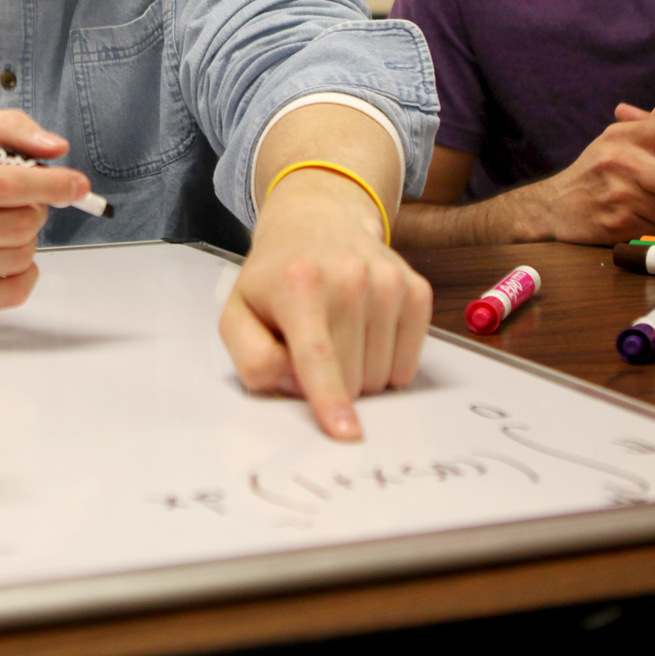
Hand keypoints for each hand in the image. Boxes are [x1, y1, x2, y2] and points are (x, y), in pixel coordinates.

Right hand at [0, 110, 90, 315]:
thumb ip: (5, 127)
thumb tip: (53, 148)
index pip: (7, 183)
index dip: (52, 182)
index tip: (76, 184)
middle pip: (24, 222)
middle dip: (33, 207)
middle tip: (15, 201)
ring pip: (24, 254)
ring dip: (25, 238)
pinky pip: (15, 290)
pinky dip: (24, 272)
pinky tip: (2, 255)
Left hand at [219, 170, 432, 439]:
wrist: (319, 222)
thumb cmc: (276, 277)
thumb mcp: (237, 312)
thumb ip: (252, 358)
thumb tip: (294, 384)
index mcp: (299, 283)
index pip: (317, 355)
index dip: (331, 398)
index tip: (346, 433)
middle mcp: (350, 277)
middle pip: (351, 378)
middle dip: (330, 384)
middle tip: (309, 347)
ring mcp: (389, 282)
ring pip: (382, 377)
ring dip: (357, 374)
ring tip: (335, 333)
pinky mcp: (416, 291)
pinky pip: (407, 366)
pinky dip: (384, 364)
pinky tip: (363, 332)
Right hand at [516, 106, 654, 242]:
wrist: (554, 206)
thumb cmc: (593, 173)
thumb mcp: (612, 142)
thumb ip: (645, 129)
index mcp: (622, 136)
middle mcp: (620, 160)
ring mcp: (618, 193)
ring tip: (645, 205)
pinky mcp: (617, 222)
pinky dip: (653, 228)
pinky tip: (634, 219)